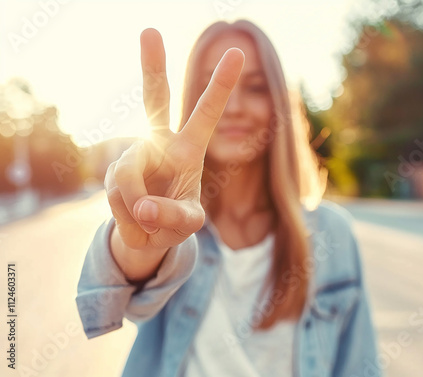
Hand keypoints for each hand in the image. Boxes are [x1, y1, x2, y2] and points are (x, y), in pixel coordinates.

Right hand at [105, 28, 244, 251]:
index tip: (237, 52)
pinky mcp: (110, 171)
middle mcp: (159, 144)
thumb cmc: (177, 220)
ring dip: (138, 212)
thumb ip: (172, 216)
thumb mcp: (188, 223)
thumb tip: (142, 206)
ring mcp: (132, 156)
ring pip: (126, 178)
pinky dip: (128, 221)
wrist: (149, 233)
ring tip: (149, 223)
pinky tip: (136, 222)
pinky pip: (115, 197)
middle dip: (152, 66)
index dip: (220, 85)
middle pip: (154, 99)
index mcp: (189, 150)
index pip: (206, 114)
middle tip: (150, 30)